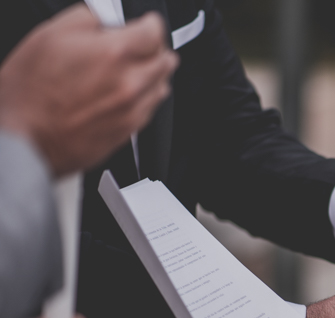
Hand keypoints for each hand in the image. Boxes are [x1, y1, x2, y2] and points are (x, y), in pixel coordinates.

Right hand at [0, 5, 177, 175]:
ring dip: (151, 74)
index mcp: (114, 54)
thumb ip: (88, 18)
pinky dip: (144, 97)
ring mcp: (134, 110)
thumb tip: (106, 17)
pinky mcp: (131, 131)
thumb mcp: (50, 35)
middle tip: (137, 46)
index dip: (149, 24)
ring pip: (162, 86)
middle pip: (165, 59)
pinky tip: (121, 94)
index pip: (155, 31)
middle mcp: (131, 83)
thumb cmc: (29, 93)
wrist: (24, 139)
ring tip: (128, 71)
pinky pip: (151, 109)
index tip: (145, 25)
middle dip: (153, 49)